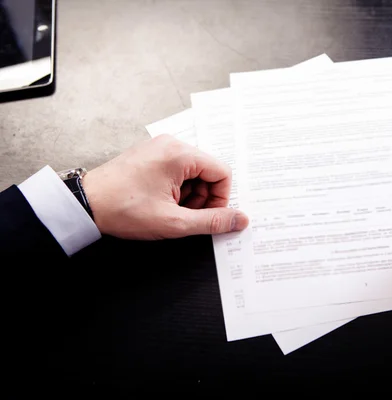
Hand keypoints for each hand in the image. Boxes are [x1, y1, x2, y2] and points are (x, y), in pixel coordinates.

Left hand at [82, 135, 248, 239]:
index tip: (209, 216)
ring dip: (190, 196)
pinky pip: (178, 171)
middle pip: (209, 172)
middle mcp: (171, 144)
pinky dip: (177, 190)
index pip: (222, 172)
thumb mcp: (174, 222)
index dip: (221, 199)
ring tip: (170, 210)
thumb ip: (212, 222)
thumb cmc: (123, 209)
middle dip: (203, 198)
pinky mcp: (152, 155)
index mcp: (179, 154)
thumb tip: (240, 219)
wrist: (86, 204)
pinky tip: (162, 202)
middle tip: (185, 215)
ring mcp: (160, 148)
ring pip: (194, 173)